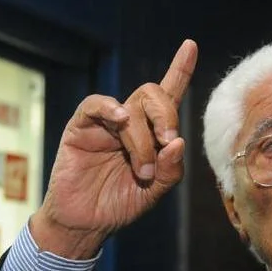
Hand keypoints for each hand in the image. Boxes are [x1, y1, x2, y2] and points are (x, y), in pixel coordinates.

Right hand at [30, 40, 197, 258]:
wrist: (85, 224)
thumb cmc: (119, 204)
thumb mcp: (154, 191)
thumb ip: (170, 169)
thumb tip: (178, 143)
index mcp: (150, 133)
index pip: (168, 95)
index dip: (179, 70)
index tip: (190, 46)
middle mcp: (129, 122)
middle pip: (153, 96)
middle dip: (166, 117)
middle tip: (167, 145)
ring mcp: (104, 124)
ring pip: (131, 108)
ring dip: (142, 140)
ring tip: (141, 171)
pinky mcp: (81, 128)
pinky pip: (95, 105)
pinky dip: (109, 108)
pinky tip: (119, 120)